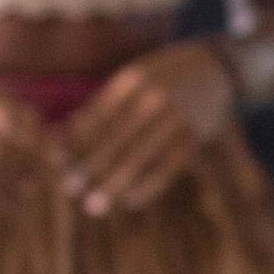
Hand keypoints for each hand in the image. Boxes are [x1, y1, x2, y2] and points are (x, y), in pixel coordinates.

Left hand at [60, 39, 237, 216]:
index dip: (75, 139)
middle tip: (68, 188)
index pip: (98, 115)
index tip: (56, 160)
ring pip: (140, 157)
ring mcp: (177, 118)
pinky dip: (150, 186)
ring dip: (114, 184)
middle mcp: (154, 98)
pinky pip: (169, 167)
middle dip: (90, 166)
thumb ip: (105, 104)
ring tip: (93, 206)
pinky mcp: (195, 137)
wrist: (217, 68)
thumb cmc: (163, 76)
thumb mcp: (134, 78)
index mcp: (133, 81)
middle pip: (116, 139)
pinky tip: (131, 202)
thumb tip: (62, 135)